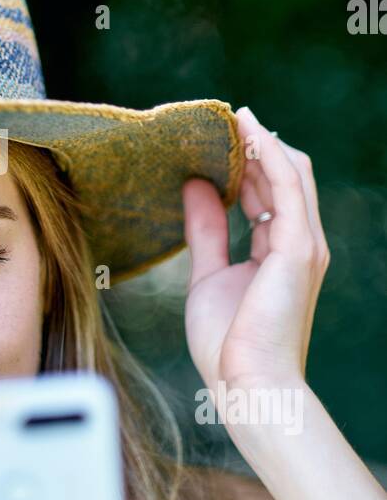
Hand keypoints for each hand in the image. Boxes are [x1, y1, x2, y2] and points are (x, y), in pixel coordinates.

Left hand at [182, 106, 329, 397]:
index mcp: (280, 252)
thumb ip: (206, 230)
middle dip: (258, 146)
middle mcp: (299, 243)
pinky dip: (270, 155)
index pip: (271, 193)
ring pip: (292, 174)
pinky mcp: (297, 248)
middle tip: (224, 120)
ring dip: (264, 142)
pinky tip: (249, 133)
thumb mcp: (208, 274)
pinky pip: (287, 186)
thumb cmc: (228, 343)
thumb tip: (195, 187)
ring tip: (235, 116)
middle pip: (286, 177)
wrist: (247, 383)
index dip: (250, 163)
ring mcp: (303, 244)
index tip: (220, 139)